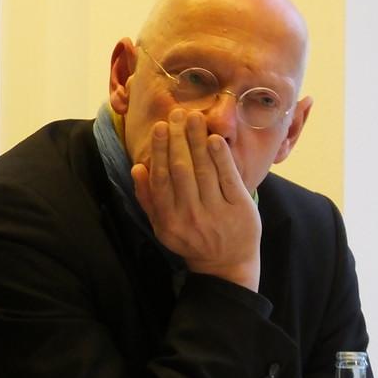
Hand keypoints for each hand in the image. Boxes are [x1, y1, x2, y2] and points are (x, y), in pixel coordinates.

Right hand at [130, 109, 261, 290]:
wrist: (225, 264)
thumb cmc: (190, 239)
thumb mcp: (162, 225)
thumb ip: (147, 198)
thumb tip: (137, 168)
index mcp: (168, 220)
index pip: (161, 179)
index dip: (160, 150)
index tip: (160, 127)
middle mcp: (190, 217)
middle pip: (182, 170)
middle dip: (179, 139)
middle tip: (177, 114)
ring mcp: (216, 213)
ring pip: (204, 170)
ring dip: (198, 141)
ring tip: (194, 118)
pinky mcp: (239, 210)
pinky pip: (228, 178)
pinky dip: (221, 157)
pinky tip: (214, 139)